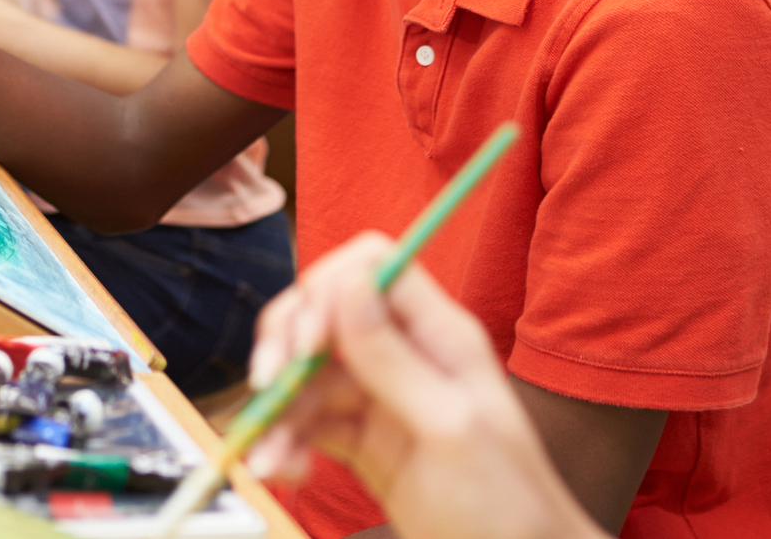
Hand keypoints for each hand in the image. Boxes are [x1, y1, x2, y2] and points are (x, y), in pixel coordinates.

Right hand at [248, 234, 604, 538]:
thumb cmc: (504, 502)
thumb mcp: (448, 428)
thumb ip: (394, 359)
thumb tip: (348, 284)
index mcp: (438, 334)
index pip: (371, 268)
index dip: (326, 292)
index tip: (305, 344)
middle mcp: (406, 355)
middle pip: (325, 316)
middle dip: (285, 349)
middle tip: (265, 390)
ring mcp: (382, 399)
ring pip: (308, 378)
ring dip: (279, 412)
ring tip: (267, 461)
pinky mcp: (363, 442)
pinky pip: (310, 425)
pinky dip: (288, 443)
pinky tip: (285, 471)